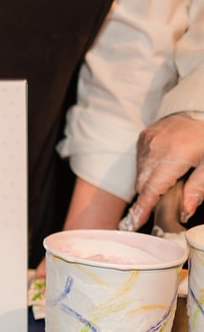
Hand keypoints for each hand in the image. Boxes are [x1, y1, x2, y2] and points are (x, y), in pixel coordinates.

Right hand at [119, 112, 203, 230]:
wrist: (201, 109)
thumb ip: (197, 188)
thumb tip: (185, 211)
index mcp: (173, 157)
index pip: (152, 189)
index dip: (143, 208)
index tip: (134, 222)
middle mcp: (155, 149)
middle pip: (143, 184)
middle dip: (150, 196)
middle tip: (160, 203)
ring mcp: (147, 141)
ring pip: (140, 173)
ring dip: (150, 182)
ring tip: (167, 179)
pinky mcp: (144, 137)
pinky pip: (140, 160)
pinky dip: (148, 168)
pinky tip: (163, 165)